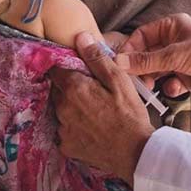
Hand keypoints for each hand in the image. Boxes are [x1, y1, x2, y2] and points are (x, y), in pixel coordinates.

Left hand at [51, 32, 154, 182]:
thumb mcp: (119, 80)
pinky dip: (73, 127)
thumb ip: (97, 58)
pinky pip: (64, 130)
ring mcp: (62, 129)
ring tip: (93, 111)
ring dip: (70, 107)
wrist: (135, 153)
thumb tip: (80, 37)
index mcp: (73, 89)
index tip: (76, 71)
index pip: (55, 70)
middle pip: (57, 90)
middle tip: (90, 92)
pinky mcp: (65, 146)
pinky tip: (90, 128)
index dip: (65, 68)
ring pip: (60, 110)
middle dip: (69, 88)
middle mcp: (61, 108)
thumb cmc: (130, 114)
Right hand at [115, 14, 190, 97]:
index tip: (122, 64)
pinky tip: (175, 87)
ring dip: (152, 78)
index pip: (142, 35)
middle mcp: (174, 41)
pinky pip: (169, 81)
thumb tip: (119, 62)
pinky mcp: (186, 76)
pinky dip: (169, 86)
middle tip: (135, 80)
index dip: (131, 49)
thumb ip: (146, 61)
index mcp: (171, 26)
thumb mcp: (175, 55)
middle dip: (140, 67)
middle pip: (147, 54)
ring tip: (151, 87)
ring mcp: (180, 59)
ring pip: (156, 70)